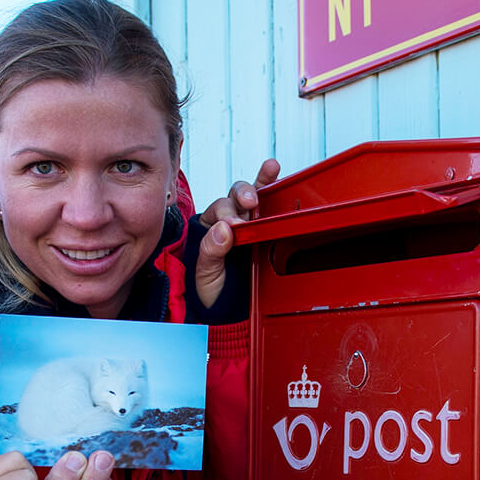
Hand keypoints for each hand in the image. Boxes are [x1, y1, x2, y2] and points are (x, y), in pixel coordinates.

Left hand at [194, 157, 278, 309]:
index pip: (216, 212)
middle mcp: (226, 222)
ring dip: (258, 183)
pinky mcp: (265, 228)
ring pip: (250, 196)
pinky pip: (266, 201)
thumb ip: (211, 251)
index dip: (224, 215)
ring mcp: (247, 223)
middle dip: (241, 197)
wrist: (228, 311)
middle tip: (249, 204)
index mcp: (207, 229)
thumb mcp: (205, 274)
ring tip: (269, 170)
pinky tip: (273, 168)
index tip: (232, 227)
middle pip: (232, 199)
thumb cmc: (212, 292)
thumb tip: (223, 229)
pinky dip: (269, 182)